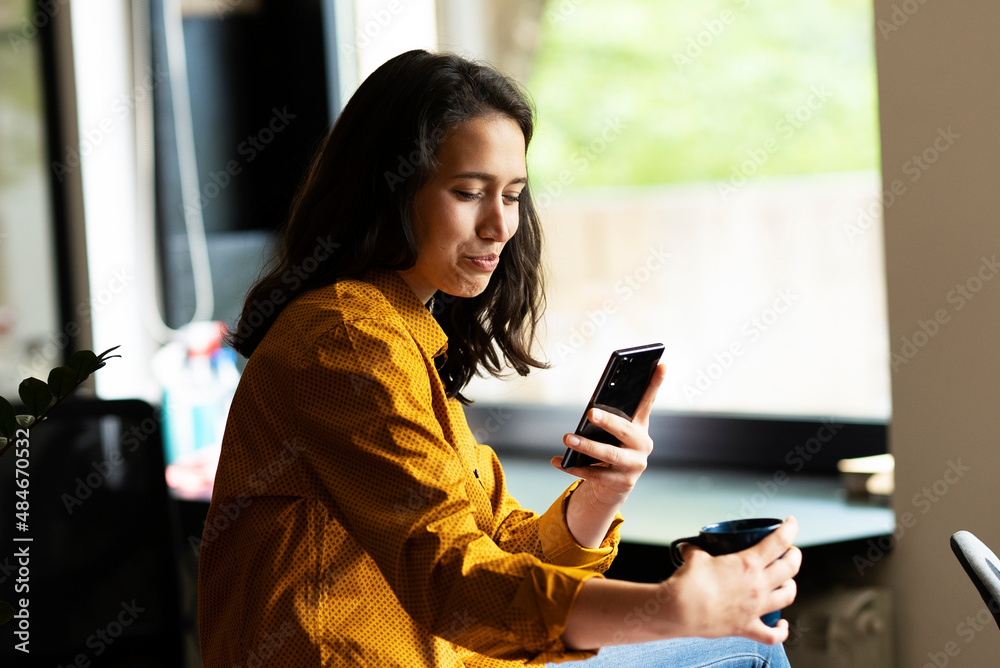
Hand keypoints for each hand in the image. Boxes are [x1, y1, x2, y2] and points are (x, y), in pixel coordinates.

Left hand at [551, 364, 665, 507]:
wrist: (615, 487)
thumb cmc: (612, 449)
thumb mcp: (613, 434)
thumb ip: (609, 419)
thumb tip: (592, 408)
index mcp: (640, 427)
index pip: (648, 402)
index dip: (655, 383)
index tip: (660, 364)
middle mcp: (642, 445)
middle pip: (624, 430)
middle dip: (607, 421)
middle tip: (590, 413)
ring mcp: (633, 466)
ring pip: (608, 454)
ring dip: (586, 446)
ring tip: (567, 438)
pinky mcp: (621, 483)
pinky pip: (594, 474)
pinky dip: (573, 467)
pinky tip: (558, 461)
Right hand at [664, 516, 801, 644]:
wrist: (680, 611)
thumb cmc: (689, 583)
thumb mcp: (694, 557)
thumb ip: (695, 550)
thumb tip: (690, 548)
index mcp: (748, 564)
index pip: (779, 541)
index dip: (790, 529)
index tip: (791, 523)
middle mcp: (758, 586)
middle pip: (790, 567)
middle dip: (794, 556)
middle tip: (790, 551)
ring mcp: (755, 608)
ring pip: (788, 596)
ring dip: (791, 586)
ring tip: (786, 581)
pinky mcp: (747, 627)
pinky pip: (772, 635)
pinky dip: (780, 630)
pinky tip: (781, 624)